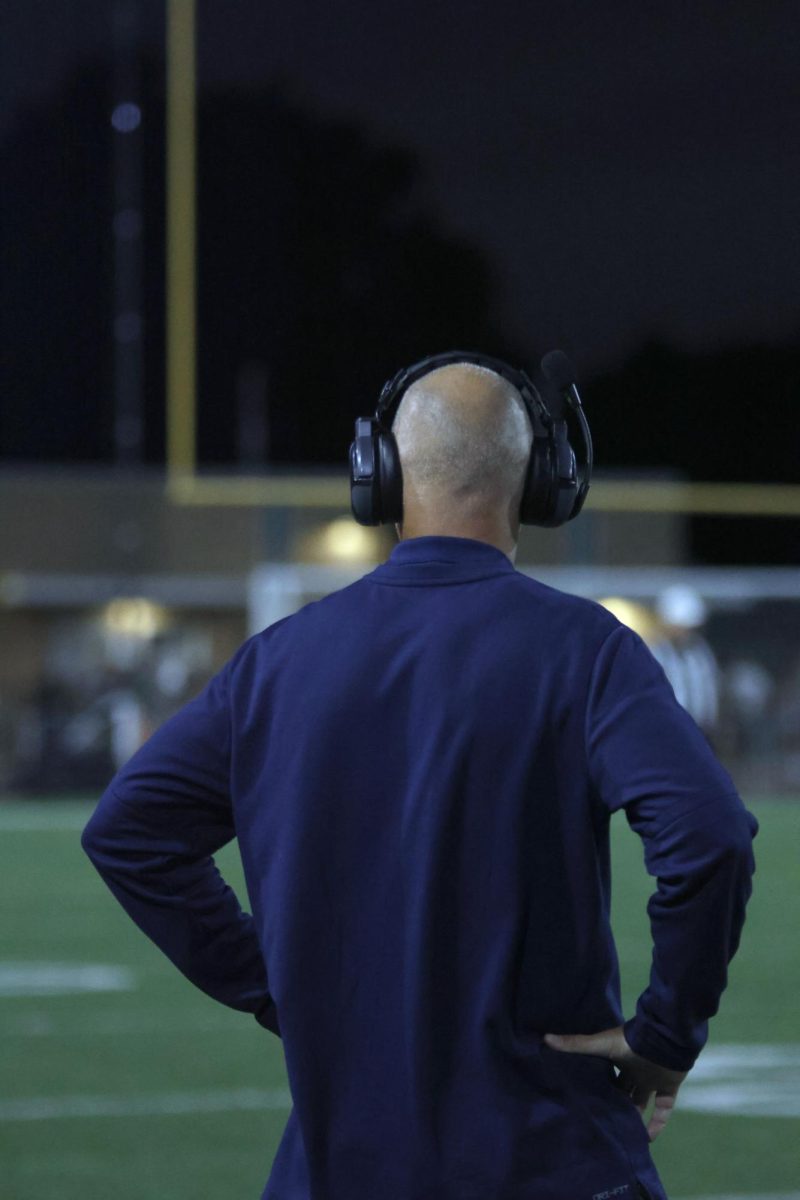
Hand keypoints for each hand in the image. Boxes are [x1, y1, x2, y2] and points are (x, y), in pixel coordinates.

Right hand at [544, 1025, 686, 1140]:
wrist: (662, 1041)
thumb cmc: (630, 1043)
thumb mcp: (599, 1044)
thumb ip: (575, 1044)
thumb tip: (545, 1039)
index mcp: (619, 1059)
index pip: (609, 1076)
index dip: (601, 1087)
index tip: (589, 1102)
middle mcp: (635, 1071)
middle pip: (625, 1091)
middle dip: (617, 1104)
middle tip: (604, 1123)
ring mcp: (652, 1079)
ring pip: (642, 1102)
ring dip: (635, 1117)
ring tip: (623, 1135)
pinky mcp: (668, 1088)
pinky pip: (663, 1110)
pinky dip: (657, 1124)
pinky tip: (648, 1139)